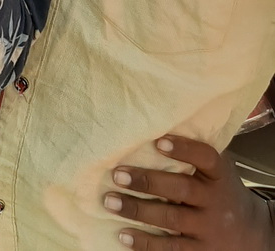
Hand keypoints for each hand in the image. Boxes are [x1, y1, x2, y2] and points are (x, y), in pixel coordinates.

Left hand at [104, 135, 274, 248]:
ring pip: (172, 219)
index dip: (184, 149)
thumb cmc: (221, 191)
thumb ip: (195, 152)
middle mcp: (215, 201)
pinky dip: (146, 244)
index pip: (205, 157)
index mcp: (219, 175)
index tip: (158, 142)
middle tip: (117, 175)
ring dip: (138, 212)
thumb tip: (154, 126)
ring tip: (110, 202)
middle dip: (147, 182)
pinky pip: (172, 249)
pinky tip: (123, 235)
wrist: (253, 233)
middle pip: (181, 189)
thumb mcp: (217, 170)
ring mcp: (208, 228)